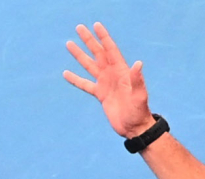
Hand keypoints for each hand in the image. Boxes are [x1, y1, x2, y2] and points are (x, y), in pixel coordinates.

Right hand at [64, 22, 156, 138]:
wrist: (135, 128)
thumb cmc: (139, 112)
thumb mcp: (139, 96)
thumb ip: (137, 80)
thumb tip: (138, 64)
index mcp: (122, 72)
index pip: (111, 50)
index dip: (104, 37)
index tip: (96, 25)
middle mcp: (113, 75)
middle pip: (98, 53)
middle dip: (89, 40)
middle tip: (79, 27)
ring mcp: (106, 84)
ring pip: (89, 66)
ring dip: (79, 55)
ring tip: (69, 43)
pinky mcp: (100, 95)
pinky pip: (85, 84)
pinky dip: (75, 79)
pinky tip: (66, 73)